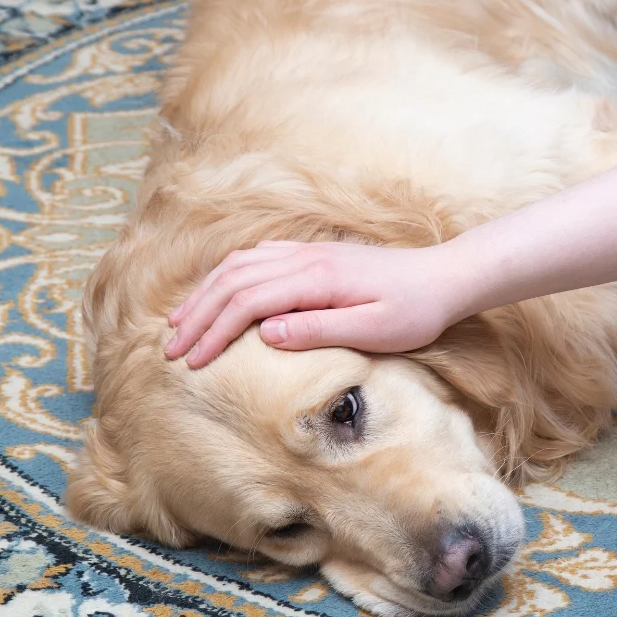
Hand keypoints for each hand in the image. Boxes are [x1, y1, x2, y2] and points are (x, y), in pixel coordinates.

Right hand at [164, 240, 474, 367]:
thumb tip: (266, 334)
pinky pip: (258, 257)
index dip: (214, 332)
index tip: (191, 363)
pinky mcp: (315, 255)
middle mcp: (306, 258)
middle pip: (232, 281)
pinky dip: (228, 276)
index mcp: (316, 279)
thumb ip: (320, 330)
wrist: (446, 277)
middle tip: (170, 350)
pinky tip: (219, 292)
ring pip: (240, 265)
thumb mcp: (375, 330)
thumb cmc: (416, 311)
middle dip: (197, 316)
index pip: (247, 302)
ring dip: (206, 293)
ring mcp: (309, 253)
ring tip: (181, 323)